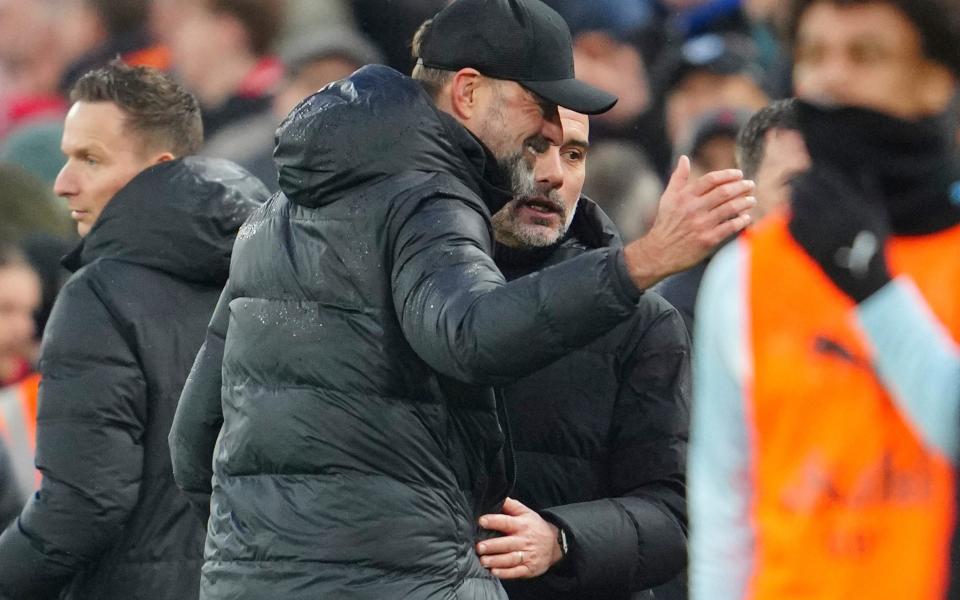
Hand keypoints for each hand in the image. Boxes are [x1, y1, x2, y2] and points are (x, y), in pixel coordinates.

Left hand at [476, 497, 562, 579]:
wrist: (555, 543)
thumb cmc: (535, 526)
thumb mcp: (525, 512)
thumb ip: (510, 505)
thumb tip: (496, 498)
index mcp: (522, 525)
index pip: (506, 522)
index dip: (494, 521)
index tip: (481, 521)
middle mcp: (524, 540)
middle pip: (507, 543)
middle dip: (492, 546)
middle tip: (479, 547)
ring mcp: (527, 555)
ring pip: (510, 559)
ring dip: (496, 561)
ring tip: (483, 561)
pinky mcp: (529, 568)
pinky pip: (516, 572)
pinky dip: (505, 573)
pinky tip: (494, 572)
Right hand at [623, 156, 754, 289]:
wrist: (660, 252)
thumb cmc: (666, 223)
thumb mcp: (667, 198)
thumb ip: (678, 177)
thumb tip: (684, 158)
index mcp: (685, 197)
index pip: (711, 180)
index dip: (728, 175)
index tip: (739, 174)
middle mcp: (693, 209)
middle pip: (724, 192)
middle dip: (741, 187)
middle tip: (750, 185)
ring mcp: (702, 225)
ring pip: (730, 209)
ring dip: (745, 202)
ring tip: (752, 200)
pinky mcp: (708, 240)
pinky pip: (730, 227)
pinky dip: (741, 221)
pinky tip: (746, 217)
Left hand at [788, 165, 890, 301]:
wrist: (866, 277)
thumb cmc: (874, 244)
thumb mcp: (877, 216)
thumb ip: (869, 191)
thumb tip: (862, 169)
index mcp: (852, 205)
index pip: (826, 178)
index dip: (812, 172)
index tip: (806, 171)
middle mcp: (835, 215)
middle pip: (807, 188)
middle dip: (795, 181)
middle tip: (788, 179)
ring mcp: (821, 231)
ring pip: (797, 206)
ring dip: (790, 198)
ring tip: (787, 195)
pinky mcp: (810, 246)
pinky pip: (793, 226)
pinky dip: (789, 218)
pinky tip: (789, 215)